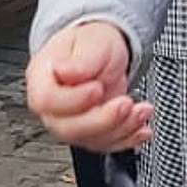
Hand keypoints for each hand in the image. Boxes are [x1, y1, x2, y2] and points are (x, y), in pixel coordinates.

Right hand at [26, 21, 153, 152]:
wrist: (106, 52)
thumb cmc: (94, 44)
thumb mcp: (91, 42)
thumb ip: (81, 60)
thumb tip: (65, 72)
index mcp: (43, 78)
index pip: (47, 100)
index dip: (74, 100)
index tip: (98, 88)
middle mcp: (53, 105)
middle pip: (67, 128)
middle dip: (103, 120)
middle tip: (126, 103)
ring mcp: (71, 121)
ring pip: (89, 139)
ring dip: (121, 129)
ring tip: (143, 110)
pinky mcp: (91, 131)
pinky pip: (105, 144)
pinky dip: (127, 139)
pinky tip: (142, 130)